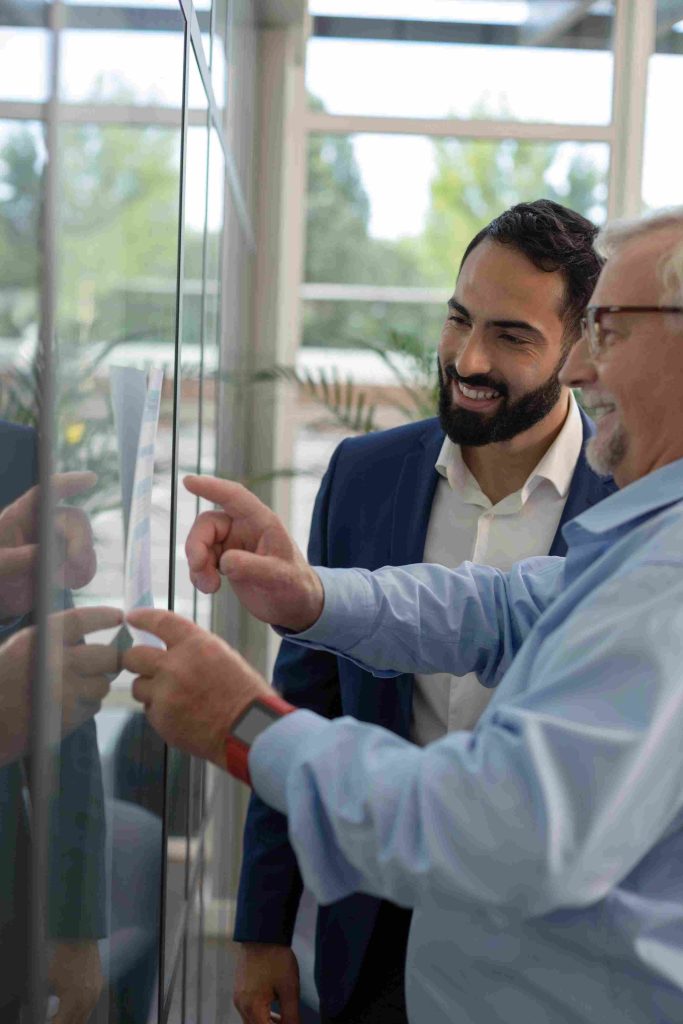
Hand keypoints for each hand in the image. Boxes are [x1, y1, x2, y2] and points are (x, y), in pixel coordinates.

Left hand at [0, 472, 96, 617]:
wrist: (3, 598)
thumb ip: (15, 559)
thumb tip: (42, 553)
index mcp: (21, 516)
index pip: (46, 492)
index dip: (69, 483)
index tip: (91, 479)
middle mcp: (45, 523)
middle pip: (74, 519)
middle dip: (79, 539)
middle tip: (75, 561)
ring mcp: (59, 542)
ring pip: (85, 541)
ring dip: (83, 561)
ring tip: (67, 580)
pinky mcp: (69, 562)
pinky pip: (88, 561)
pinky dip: (84, 573)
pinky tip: (71, 583)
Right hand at [0, 605, 122, 765]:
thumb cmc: (0, 682)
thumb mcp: (18, 649)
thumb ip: (51, 639)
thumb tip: (90, 637)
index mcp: (38, 640)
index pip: (82, 620)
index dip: (104, 616)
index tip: (119, 617)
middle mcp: (55, 663)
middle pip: (106, 655)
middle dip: (110, 658)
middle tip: (107, 661)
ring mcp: (64, 693)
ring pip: (103, 684)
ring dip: (96, 685)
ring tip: (75, 688)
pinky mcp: (68, 719)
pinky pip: (93, 707)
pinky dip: (86, 706)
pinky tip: (66, 707)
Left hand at [48, 939, 102, 1023]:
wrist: (82, 938)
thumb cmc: (65, 957)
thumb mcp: (52, 982)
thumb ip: (54, 1001)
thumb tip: (52, 1012)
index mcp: (72, 1001)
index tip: (50, 1022)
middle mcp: (86, 1001)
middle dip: (65, 1023)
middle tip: (57, 1020)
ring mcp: (95, 994)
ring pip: (85, 1017)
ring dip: (74, 1020)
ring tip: (63, 1017)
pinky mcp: (99, 987)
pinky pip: (91, 1006)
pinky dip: (82, 1010)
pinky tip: (74, 1008)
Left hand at [123, 608, 272, 768]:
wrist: (248, 729)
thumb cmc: (244, 694)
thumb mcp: (223, 656)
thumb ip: (193, 649)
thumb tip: (169, 649)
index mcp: (195, 644)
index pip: (159, 622)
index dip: (142, 618)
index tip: (132, 618)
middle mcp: (174, 665)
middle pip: (134, 656)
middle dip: (135, 660)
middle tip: (143, 665)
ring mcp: (164, 694)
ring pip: (138, 686)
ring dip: (149, 689)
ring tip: (172, 697)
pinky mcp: (160, 719)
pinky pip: (149, 710)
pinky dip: (160, 711)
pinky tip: (181, 714)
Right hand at [183, 475, 323, 632]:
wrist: (294, 606)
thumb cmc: (295, 586)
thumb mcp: (280, 577)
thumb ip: (253, 567)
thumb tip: (225, 561)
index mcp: (262, 522)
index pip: (234, 497)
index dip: (212, 487)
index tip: (189, 481)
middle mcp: (245, 528)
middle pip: (208, 524)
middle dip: (197, 546)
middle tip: (199, 568)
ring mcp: (233, 544)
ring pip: (201, 543)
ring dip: (198, 565)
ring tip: (210, 587)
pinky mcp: (224, 560)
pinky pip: (201, 560)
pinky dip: (198, 573)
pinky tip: (209, 587)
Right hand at [233, 944, 300, 1023]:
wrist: (262, 933)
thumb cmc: (276, 958)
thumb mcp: (289, 988)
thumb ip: (291, 1015)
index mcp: (253, 1007)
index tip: (291, 1023)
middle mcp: (241, 1005)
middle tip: (288, 1021)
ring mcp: (238, 997)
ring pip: (251, 1021)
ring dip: (266, 1023)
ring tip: (283, 1019)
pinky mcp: (239, 990)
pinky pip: (248, 1011)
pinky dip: (260, 1015)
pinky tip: (273, 1009)